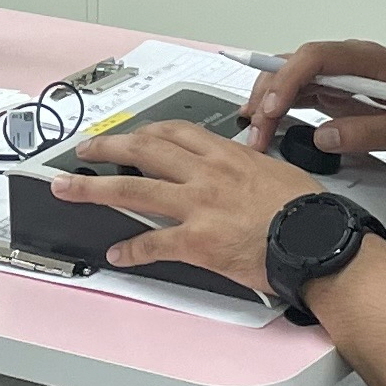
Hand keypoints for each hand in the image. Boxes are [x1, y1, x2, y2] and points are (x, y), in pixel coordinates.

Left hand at [44, 121, 320, 300]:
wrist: (317, 239)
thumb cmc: (305, 211)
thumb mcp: (276, 172)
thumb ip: (248, 168)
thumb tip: (240, 170)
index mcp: (226, 155)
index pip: (175, 133)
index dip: (144, 131)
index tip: (129, 134)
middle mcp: (205, 174)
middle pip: (143, 151)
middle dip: (106, 148)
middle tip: (84, 151)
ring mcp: (197, 206)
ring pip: (133, 190)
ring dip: (94, 189)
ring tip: (69, 189)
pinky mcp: (197, 241)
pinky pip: (153, 244)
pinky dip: (131, 250)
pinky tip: (117, 254)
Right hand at [244, 39, 385, 161]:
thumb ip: (367, 132)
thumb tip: (322, 137)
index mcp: (365, 59)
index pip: (314, 57)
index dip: (287, 79)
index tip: (271, 108)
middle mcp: (348, 61)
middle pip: (294, 65)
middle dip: (268, 94)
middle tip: (254, 131)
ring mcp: (341, 74)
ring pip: (292, 78)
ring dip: (268, 101)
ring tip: (252, 131)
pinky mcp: (338, 91)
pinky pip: (301, 92)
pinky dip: (280, 106)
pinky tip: (265, 123)